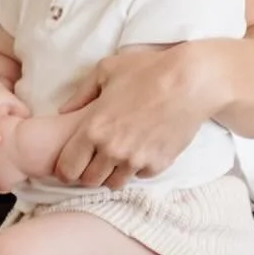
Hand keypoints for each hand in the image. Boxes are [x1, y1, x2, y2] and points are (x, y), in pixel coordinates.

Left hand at [52, 46, 208, 189]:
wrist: (189, 81)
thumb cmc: (146, 70)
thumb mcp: (106, 72)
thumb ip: (80, 94)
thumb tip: (64, 110)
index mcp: (93, 129)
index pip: (67, 168)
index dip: (65, 168)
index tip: (72, 163)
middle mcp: (112, 150)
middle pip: (89, 181)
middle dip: (88, 173)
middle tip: (94, 160)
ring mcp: (136, 160)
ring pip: (114, 183)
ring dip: (112, 174)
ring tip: (118, 157)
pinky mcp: (158, 164)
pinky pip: (140, 175)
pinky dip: (138, 167)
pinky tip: (141, 149)